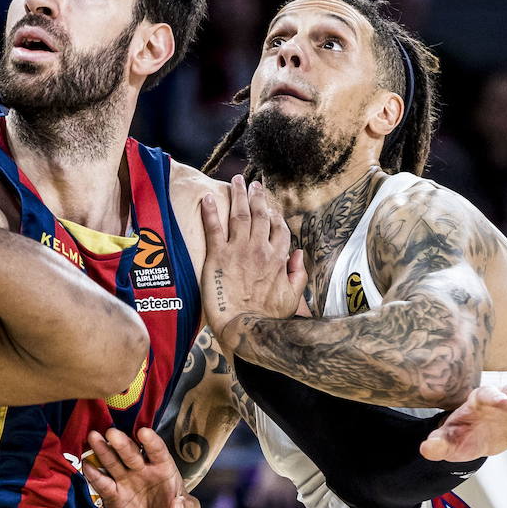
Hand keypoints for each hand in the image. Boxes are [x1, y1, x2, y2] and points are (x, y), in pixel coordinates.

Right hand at [81, 427, 200, 507]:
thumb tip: (176, 506)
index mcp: (162, 467)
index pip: (157, 451)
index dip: (151, 441)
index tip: (144, 432)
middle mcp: (141, 468)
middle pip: (131, 453)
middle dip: (122, 443)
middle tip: (112, 433)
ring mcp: (125, 478)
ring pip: (113, 462)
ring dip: (103, 450)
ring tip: (93, 437)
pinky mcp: (112, 493)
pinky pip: (103, 483)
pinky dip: (94, 475)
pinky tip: (87, 465)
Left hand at [200, 176, 305, 346]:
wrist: (245, 327)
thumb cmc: (268, 318)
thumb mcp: (293, 298)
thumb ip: (298, 274)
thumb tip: (299, 256)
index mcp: (278, 258)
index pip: (279, 229)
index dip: (275, 216)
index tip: (271, 209)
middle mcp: (259, 249)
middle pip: (260, 216)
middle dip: (257, 197)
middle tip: (253, 183)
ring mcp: (238, 250)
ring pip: (240, 215)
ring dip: (238, 195)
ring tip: (236, 180)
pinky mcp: (217, 256)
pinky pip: (213, 228)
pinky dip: (210, 211)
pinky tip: (206, 197)